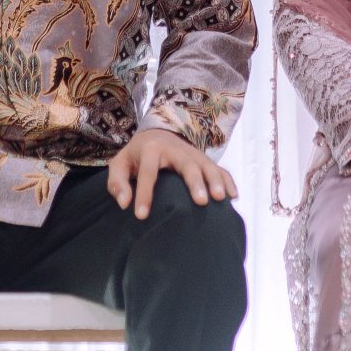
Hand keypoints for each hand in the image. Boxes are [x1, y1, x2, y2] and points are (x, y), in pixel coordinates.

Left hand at [108, 127, 238, 219]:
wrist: (156, 133)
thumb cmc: (136, 156)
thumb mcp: (119, 164)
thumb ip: (116, 182)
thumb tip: (124, 203)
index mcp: (151, 149)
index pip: (148, 173)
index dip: (144, 195)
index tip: (142, 216)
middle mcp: (175, 149)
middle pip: (187, 165)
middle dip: (195, 183)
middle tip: (200, 202)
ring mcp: (193, 153)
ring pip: (207, 165)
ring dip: (215, 181)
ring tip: (221, 198)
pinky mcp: (204, 158)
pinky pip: (219, 168)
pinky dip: (228, 180)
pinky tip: (234, 196)